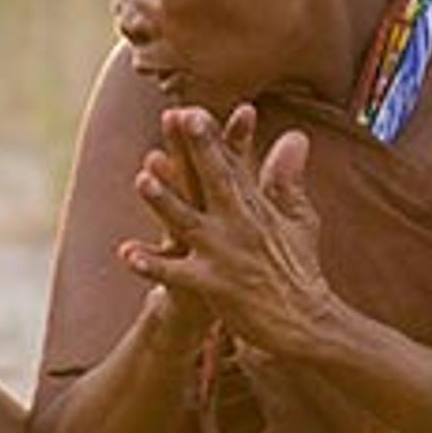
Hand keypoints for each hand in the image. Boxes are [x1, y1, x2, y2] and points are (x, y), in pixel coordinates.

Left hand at [122, 106, 336, 356]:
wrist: (304, 323)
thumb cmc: (300, 270)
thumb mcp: (299, 220)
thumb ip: (288, 178)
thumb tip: (296, 135)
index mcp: (256, 208)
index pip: (232, 166)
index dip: (211, 137)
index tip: (192, 109)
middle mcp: (239, 226)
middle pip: (214, 180)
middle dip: (196, 148)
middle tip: (177, 116)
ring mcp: (224, 255)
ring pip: (187, 222)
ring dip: (164, 201)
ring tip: (141, 178)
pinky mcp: (213, 286)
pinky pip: (176, 274)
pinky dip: (152, 264)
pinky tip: (127, 252)